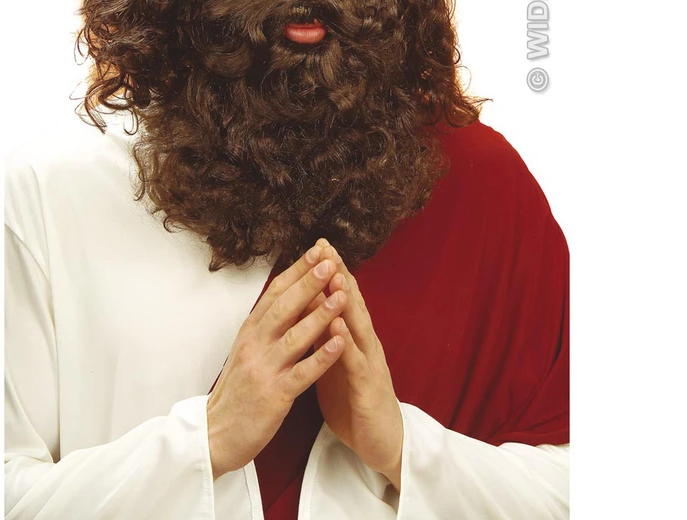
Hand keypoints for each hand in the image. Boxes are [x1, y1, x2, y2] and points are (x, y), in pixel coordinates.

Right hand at [206, 239, 349, 478]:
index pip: (274, 293)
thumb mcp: (247, 349)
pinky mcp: (275, 395)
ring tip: (342, 294)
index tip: (316, 251)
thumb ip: (266, 324)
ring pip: (295, 336)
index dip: (296, 271)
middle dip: (308, 283)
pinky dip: (322, 356)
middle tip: (328, 260)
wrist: (215, 434)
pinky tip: (341, 343)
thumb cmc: (238, 390)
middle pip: (284, 307)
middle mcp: (255, 344)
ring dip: (320, 314)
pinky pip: (303, 373)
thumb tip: (289, 293)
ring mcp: (264, 369)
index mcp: (250, 331)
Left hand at [307, 240, 403, 490]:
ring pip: (356, 325)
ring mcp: (369, 363)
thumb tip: (306, 308)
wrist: (382, 443)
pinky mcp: (368, 388)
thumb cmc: (354, 400)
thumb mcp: (334, 361)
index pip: (341, 297)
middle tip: (325, 245)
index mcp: (353, 336)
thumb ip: (324, 335)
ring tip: (333, 273)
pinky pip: (355, 363)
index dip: (330, 271)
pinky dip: (345, 343)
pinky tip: (336, 326)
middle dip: (338, 272)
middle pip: (351, 301)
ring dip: (345, 299)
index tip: (316, 245)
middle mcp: (364, 343)